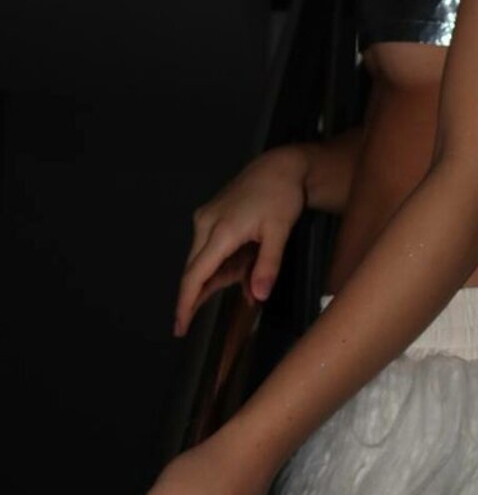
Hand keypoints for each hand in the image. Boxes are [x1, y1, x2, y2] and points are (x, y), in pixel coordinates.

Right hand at [175, 146, 308, 335]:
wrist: (279, 167)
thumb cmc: (281, 196)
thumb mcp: (280, 232)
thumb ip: (267, 265)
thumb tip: (257, 296)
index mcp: (220, 231)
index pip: (195, 275)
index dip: (186, 304)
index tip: (179, 327)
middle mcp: (205, 225)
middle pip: (196, 270)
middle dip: (206, 293)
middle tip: (222, 304)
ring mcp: (206, 220)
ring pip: (205, 261)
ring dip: (223, 275)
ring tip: (250, 272)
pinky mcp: (211, 217)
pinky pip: (212, 249)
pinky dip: (226, 263)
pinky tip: (245, 265)